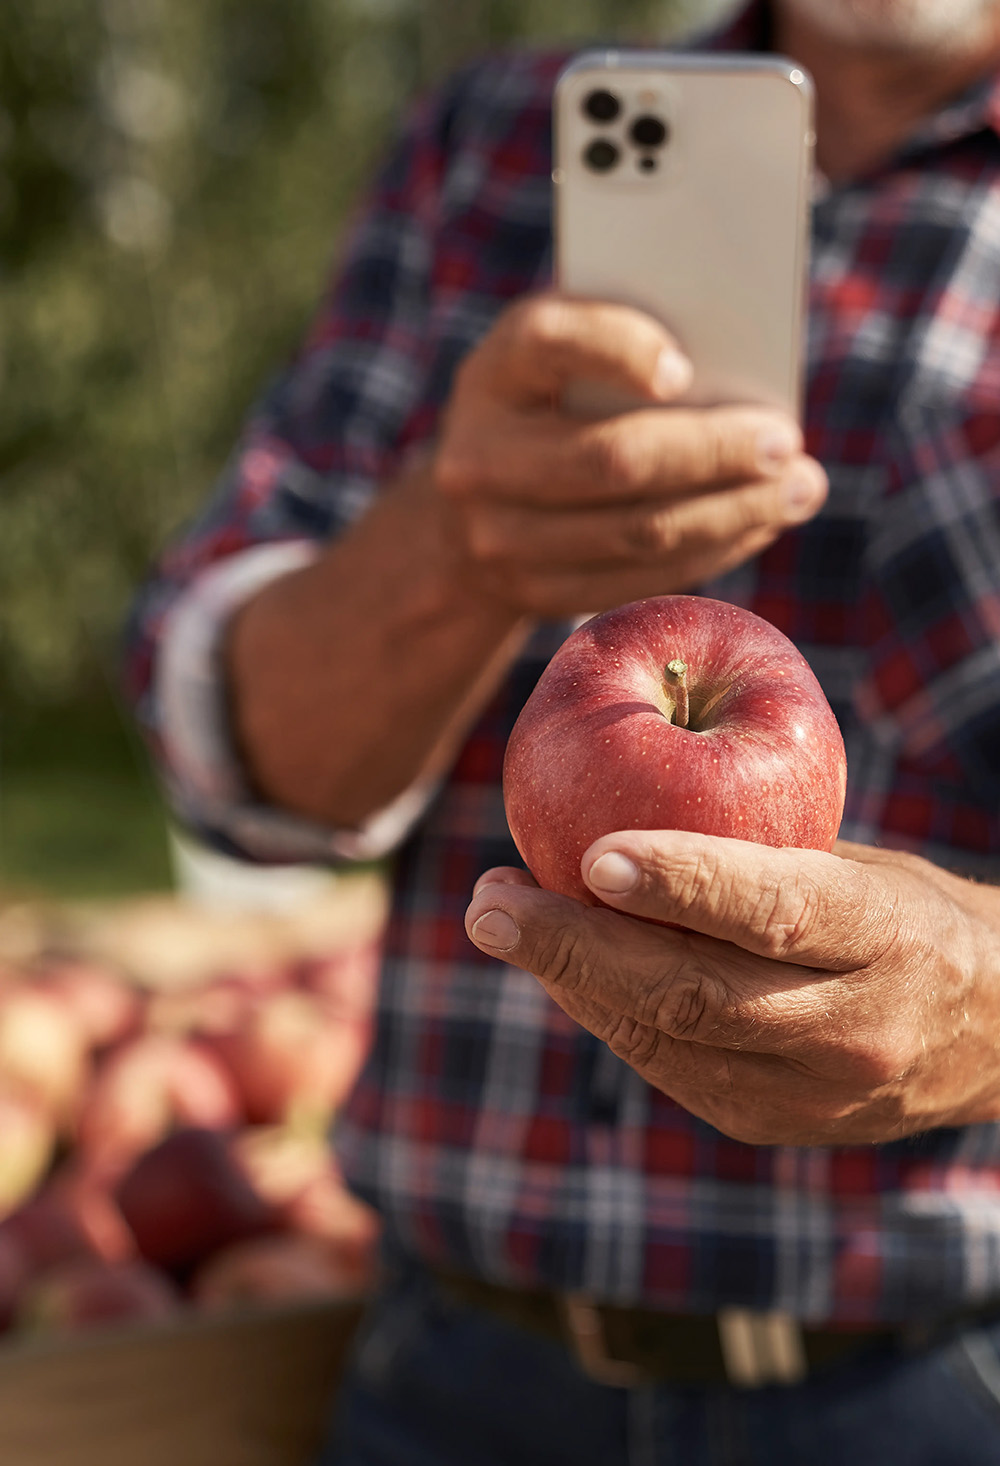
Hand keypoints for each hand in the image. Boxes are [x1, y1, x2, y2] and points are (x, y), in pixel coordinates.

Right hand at [433, 292, 827, 619]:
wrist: (471, 510)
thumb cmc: (552, 405)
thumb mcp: (566, 357)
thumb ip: (628, 342)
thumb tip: (737, 378)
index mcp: (493, 373)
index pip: (550, 343)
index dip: (619, 351)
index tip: (686, 369)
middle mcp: (478, 457)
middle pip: (613, 459)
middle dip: (714, 452)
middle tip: (788, 442)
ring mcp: (498, 537)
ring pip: (636, 532)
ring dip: (733, 513)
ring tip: (798, 490)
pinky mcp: (534, 594)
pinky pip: (638, 580)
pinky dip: (711, 552)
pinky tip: (756, 525)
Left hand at [464, 833, 999, 1144]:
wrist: (989, 1036)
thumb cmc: (901, 913)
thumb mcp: (855, 864)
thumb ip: (754, 857)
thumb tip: (614, 812)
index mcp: (884, 936)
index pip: (777, 911)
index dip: (686, 882)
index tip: (593, 853)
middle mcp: (852, 1027)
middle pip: (695, 994)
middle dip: (577, 947)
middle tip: (489, 901)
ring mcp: (811, 1094)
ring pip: (665, 1038)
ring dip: (568, 978)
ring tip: (499, 917)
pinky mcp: (769, 1125)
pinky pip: (665, 1064)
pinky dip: (603, 1009)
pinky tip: (556, 962)